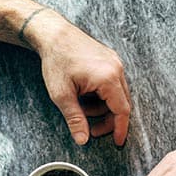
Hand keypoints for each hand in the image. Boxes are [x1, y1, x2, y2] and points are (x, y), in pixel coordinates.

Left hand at [29, 10, 131, 145]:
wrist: (53, 33)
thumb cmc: (56, 60)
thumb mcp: (62, 95)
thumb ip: (75, 119)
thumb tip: (83, 140)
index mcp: (108, 78)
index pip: (122, 111)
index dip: (120, 129)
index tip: (117, 142)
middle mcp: (116, 69)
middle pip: (122, 104)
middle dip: (108, 120)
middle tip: (92, 129)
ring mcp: (115, 63)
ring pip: (117, 95)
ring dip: (102, 107)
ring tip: (81, 107)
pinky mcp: (110, 60)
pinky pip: (113, 84)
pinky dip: (102, 95)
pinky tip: (86, 95)